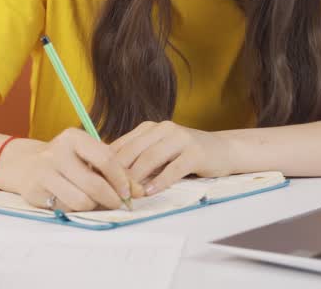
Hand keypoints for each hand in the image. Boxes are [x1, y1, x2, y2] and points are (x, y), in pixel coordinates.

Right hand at [0, 128, 133, 211]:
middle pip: (94, 184)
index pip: (106, 158)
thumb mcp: (86, 155)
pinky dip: (75, 210)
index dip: (121, 179)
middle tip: (118, 203)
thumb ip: (112, 169)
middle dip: (112, 199)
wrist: (26, 164)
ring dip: (93, 207)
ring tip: (96, 203)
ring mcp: (44, 172)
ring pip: (81, 201)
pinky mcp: (35, 192)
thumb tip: (138, 192)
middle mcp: (57, 152)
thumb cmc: (67, 160)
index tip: (130, 192)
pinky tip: (74, 202)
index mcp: (74, 138)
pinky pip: (66, 209)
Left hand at [111, 121, 233, 195]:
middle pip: (134, 151)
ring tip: (128, 194)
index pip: (122, 145)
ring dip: (137, 177)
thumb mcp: (159, 152)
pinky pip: (174, 168)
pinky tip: (151, 191)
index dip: (107, 164)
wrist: (223, 150)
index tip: (97, 181)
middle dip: (119, 172)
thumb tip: (107, 176)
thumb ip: (138, 159)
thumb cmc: (186, 155)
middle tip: (109, 192)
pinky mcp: (195, 152)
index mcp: (150, 127)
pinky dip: (161, 181)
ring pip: (151, 158)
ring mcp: (181, 138)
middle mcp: (164, 128)